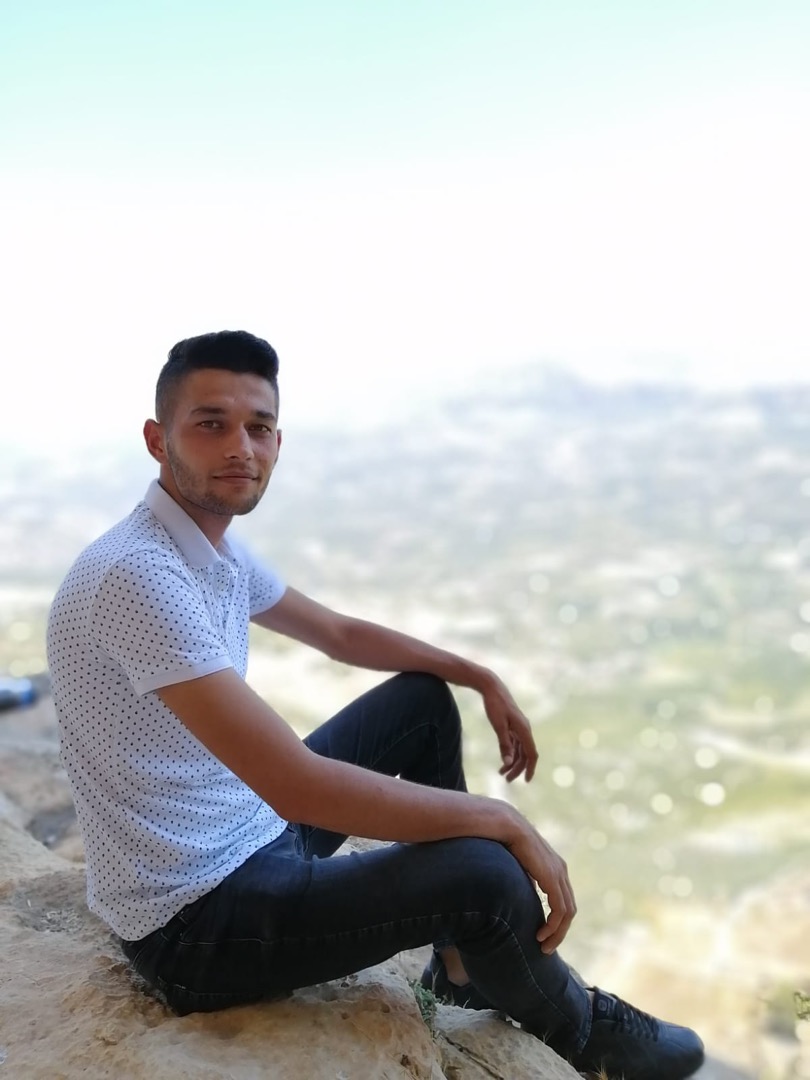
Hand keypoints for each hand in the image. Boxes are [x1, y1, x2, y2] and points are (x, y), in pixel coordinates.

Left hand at [481, 674, 538, 781]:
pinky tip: (503, 760)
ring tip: (501, 773)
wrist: (492, 687)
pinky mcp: (514, 725)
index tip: (525, 781)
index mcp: (524, 730)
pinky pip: (515, 743)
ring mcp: (520, 727)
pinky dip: (510, 753)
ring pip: (520, 750)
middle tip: (506, 779)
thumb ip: (504, 744)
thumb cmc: (495, 705)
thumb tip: (508, 763)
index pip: (531, 754)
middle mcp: (525, 729)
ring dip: (513, 762)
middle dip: (517, 768)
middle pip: (525, 754)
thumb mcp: (498, 726)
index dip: (530, 768)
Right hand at [505, 818, 576, 952]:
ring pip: (567, 913)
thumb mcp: (520, 867)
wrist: (506, 826)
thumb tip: (525, 895)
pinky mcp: (553, 878)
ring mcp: (559, 874)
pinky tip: (541, 935)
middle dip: (559, 931)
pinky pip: (560, 909)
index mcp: (555, 867)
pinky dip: (554, 926)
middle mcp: (561, 871)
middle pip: (569, 910)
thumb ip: (528, 880)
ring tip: (544, 946)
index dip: (556, 920)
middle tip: (546, 947)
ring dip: (557, 933)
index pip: (563, 900)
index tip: (543, 934)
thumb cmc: (507, 843)